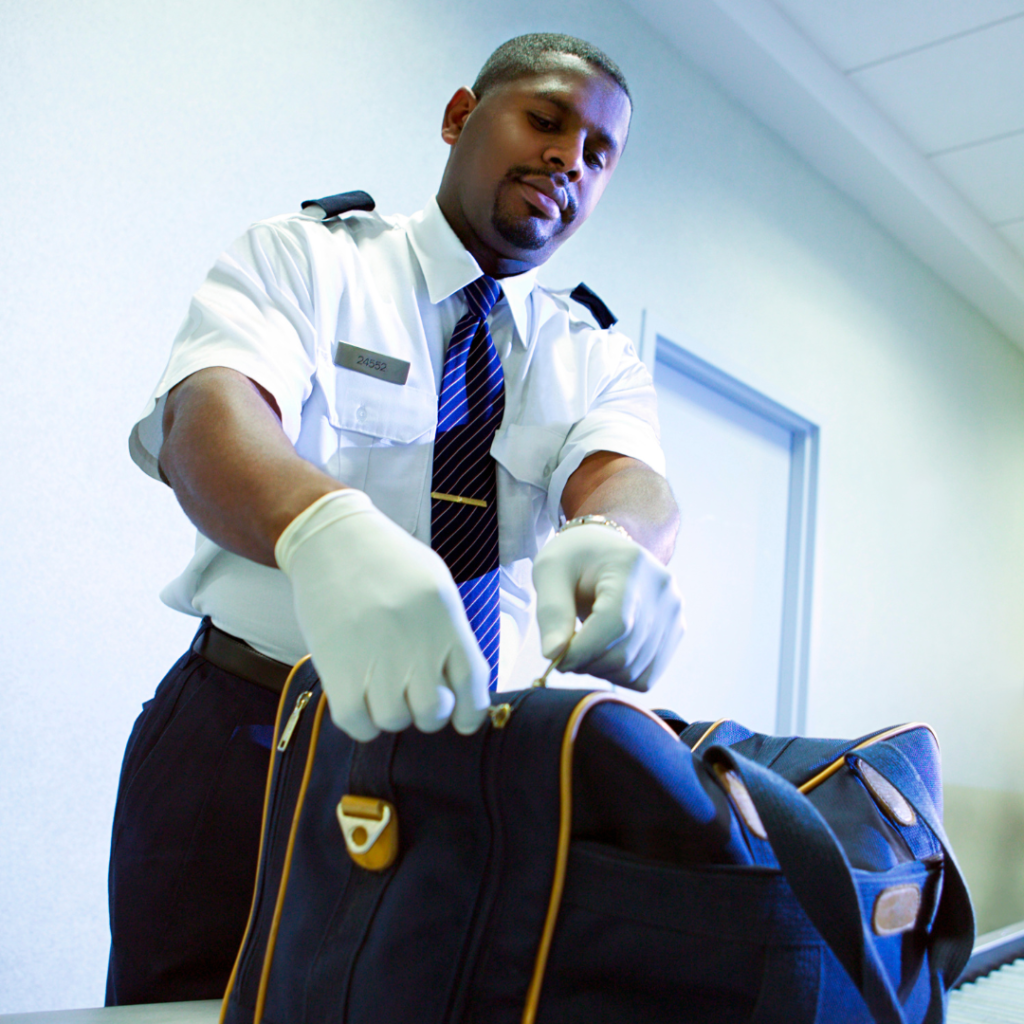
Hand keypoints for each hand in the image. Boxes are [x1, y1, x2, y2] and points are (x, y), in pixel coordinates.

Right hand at [276, 490, 490, 740]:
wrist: (332, 538)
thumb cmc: (388, 561)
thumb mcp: (436, 585)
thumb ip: (451, 631)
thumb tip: (462, 684)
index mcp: (445, 621)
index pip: (472, 685)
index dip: (470, 712)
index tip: (463, 720)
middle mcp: (416, 643)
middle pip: (433, 712)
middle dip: (428, 713)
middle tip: (416, 698)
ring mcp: (376, 656)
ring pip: (395, 720)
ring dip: (392, 714)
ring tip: (383, 691)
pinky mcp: (337, 667)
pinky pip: (357, 723)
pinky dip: (362, 722)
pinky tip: (360, 700)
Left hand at [532, 523, 684, 690]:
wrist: (603, 549)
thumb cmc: (573, 558)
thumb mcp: (550, 571)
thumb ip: (552, 612)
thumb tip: (554, 654)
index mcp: (631, 566)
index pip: (615, 623)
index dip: (583, 650)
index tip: (556, 658)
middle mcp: (662, 590)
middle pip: (625, 652)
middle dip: (586, 662)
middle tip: (563, 652)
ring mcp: (674, 612)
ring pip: (635, 670)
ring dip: (600, 670)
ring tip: (582, 648)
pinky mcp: (676, 631)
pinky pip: (647, 675)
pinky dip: (619, 675)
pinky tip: (602, 655)